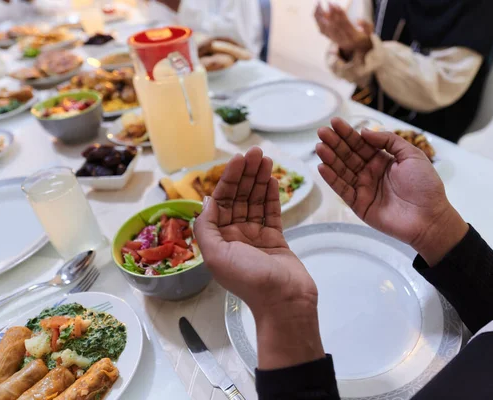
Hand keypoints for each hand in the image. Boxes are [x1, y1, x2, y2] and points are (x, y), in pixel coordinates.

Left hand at [194, 147, 323, 368]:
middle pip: (238, 197)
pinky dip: (271, 195)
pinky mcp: (275, 239)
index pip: (221, 201)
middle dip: (245, 174)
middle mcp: (234, 235)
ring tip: (265, 159)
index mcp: (218, 239)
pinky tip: (272, 179)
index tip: (239, 159)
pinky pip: (271, 212)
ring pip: (255, 202)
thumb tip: (207, 200)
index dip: (229, 179)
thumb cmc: (249, 280)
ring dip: (259, 180)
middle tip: (256, 152)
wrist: (285, 302)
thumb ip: (207, 227)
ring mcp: (256, 237)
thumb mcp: (216, 255)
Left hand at [315, 3, 373, 53]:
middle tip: (329, 3)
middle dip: (331, 13)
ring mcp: (337, 41)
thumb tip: (358, 20)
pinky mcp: (332, 40)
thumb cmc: (366, 37)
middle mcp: (343, 40)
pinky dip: (319, 22)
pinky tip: (317, 13)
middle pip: (335, 26)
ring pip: (327, 29)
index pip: (345, 24)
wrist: (361, 49)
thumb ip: (366, 26)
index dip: (340, 14)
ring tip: (320, 6)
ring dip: (322, 17)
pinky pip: (323, 32)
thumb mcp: (370, 32)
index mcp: (353, 38)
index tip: (336, 5)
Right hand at [316, 118, 468, 265]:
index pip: (361, 144)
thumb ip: (388, 140)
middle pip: (348, 155)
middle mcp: (370, 172)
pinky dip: (331, 179)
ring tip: (320, 147)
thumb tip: (364, 132)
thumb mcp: (412, 155)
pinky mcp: (359, 204)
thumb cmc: (425, 185)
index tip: (335, 122)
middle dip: (335, 143)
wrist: (429, 218)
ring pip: (342, 171)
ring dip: (330, 158)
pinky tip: (322, 167)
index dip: (348, 133)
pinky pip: (342, 189)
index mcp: (383, 160)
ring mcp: (363, 188)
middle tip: (322, 132)